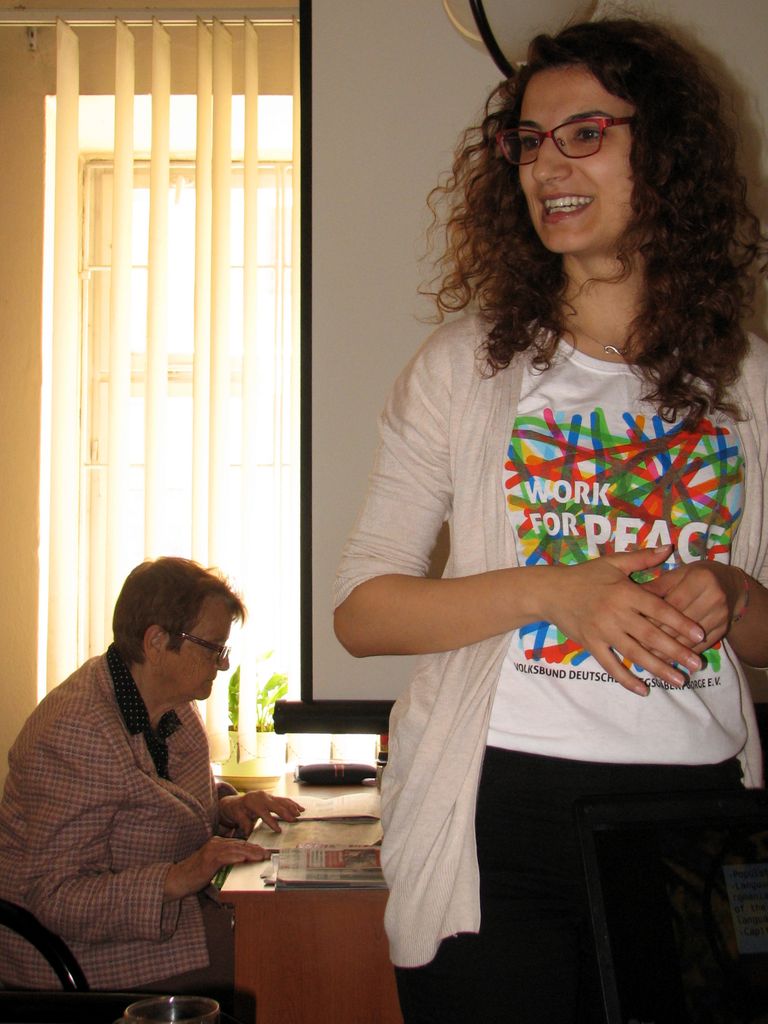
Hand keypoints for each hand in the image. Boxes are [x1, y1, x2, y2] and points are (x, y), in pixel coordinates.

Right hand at [164, 835, 269, 900]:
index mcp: (217, 843)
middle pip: (240, 844)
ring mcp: (212, 849)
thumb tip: (242, 863)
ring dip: (251, 853)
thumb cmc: (195, 875)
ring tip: (262, 856)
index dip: (253, 847)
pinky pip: (227, 856)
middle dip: (256, 849)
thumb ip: (225, 861)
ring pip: (236, 849)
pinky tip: (246, 858)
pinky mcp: (209, 858)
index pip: (239, 844)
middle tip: (268, 853)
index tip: (264, 851)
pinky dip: (238, 857)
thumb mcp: (213, 866)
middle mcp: (216, 843)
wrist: (177, 879)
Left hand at [219, 791, 303, 835]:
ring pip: (282, 801)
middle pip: (275, 805)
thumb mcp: (236, 816)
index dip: (271, 822)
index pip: (264, 813)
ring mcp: (268, 796)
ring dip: (291, 807)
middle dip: (285, 813)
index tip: (279, 830)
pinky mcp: (272, 797)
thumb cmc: (237, 810)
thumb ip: (243, 823)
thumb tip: (248, 832)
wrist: (236, 801)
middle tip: (294, 820)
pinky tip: (299, 808)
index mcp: (252, 802)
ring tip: (299, 814)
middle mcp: (261, 797)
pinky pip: (283, 799)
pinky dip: (292, 804)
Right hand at [544, 545, 704, 695]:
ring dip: (658, 669)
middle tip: (696, 664)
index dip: (680, 622)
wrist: (551, 591)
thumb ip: (643, 558)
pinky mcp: (591, 644)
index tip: (699, 634)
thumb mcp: (613, 562)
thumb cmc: (585, 575)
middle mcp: (615, 613)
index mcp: (625, 592)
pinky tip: (644, 690)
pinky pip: (611, 666)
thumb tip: (669, 548)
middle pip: (651, 635)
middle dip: (676, 651)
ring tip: (679, 681)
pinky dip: (626, 679)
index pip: (658, 609)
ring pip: (635, 654)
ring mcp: (602, 631)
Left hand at [641, 561, 744, 652]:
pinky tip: (667, 661)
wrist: (730, 585)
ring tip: (649, 658)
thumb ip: (657, 586)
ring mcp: (721, 615)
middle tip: (637, 647)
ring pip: (690, 638)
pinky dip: (683, 654)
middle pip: (682, 623)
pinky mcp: (724, 630)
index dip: (653, 617)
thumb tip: (631, 597)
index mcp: (700, 578)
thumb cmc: (695, 576)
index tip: (634, 627)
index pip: (672, 604)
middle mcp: (714, 597)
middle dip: (658, 636)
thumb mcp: (677, 574)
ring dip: (669, 651)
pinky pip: (700, 646)